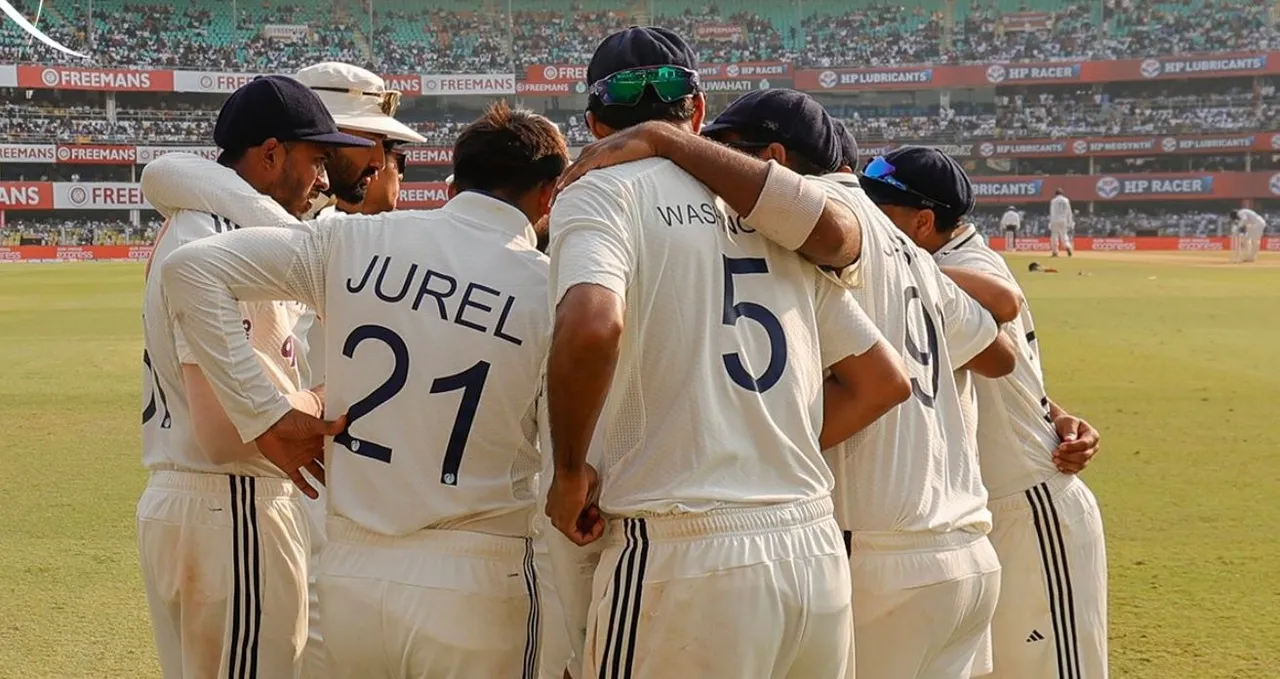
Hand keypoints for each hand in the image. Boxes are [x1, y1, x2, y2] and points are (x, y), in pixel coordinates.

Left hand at [255, 408, 346, 498]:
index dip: (344, 451)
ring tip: (336, 488)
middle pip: (327, 460)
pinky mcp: (289, 465)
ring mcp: (301, 457)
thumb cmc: (288, 419)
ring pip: (316, 471)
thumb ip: (327, 426)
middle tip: (349, 477)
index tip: (357, 458)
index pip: (335, 446)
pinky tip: (315, 495)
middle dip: (336, 467)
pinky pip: (300, 479)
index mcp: (319, 437)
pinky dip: (306, 488)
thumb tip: (344, 420)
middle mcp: (312, 448)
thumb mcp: (310, 423)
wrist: (265, 425)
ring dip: (324, 479)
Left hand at [545, 465, 604, 545]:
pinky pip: (578, 539)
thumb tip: (595, 500)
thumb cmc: (575, 473)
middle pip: (575, 527)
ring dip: (592, 528)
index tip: (595, 509)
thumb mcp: (587, 487)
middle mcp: (554, 513)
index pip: (574, 517)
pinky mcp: (564, 525)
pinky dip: (591, 535)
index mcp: (557, 504)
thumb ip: (589, 498)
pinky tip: (598, 526)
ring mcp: (557, 519)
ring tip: (598, 518)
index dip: (588, 516)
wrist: (571, 471)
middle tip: (598, 515)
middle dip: (591, 523)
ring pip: (576, 534)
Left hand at [555, 121, 672, 194]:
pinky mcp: (599, 156)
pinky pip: (579, 169)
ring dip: (559, 187)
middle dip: (557, 189)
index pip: (573, 170)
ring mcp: (593, 153)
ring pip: (569, 172)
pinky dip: (569, 179)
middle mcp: (589, 151)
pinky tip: (562, 188)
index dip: (564, 184)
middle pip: (567, 172)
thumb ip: (612, 169)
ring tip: (553, 202)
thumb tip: (612, 183)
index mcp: (592, 152)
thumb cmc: (637, 149)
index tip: (559, 199)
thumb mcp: (620, 160)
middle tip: (551, 205)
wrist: (648, 136)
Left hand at [1052, 413, 1099, 473]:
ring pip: (1080, 465)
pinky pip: (1076, 470)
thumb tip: (1069, 440)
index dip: (1072, 447)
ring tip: (1054, 460)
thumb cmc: (1066, 423)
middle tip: (1054, 453)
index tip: (1060, 446)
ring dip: (1066, 464)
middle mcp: (1093, 448)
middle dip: (1068, 456)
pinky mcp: (1081, 463)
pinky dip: (1067, 470)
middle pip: (1083, 456)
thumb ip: (1070, 430)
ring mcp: (1088, 457)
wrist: (1062, 429)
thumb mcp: (1068, 422)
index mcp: (1092, 436)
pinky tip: (1058, 467)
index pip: (1085, 444)